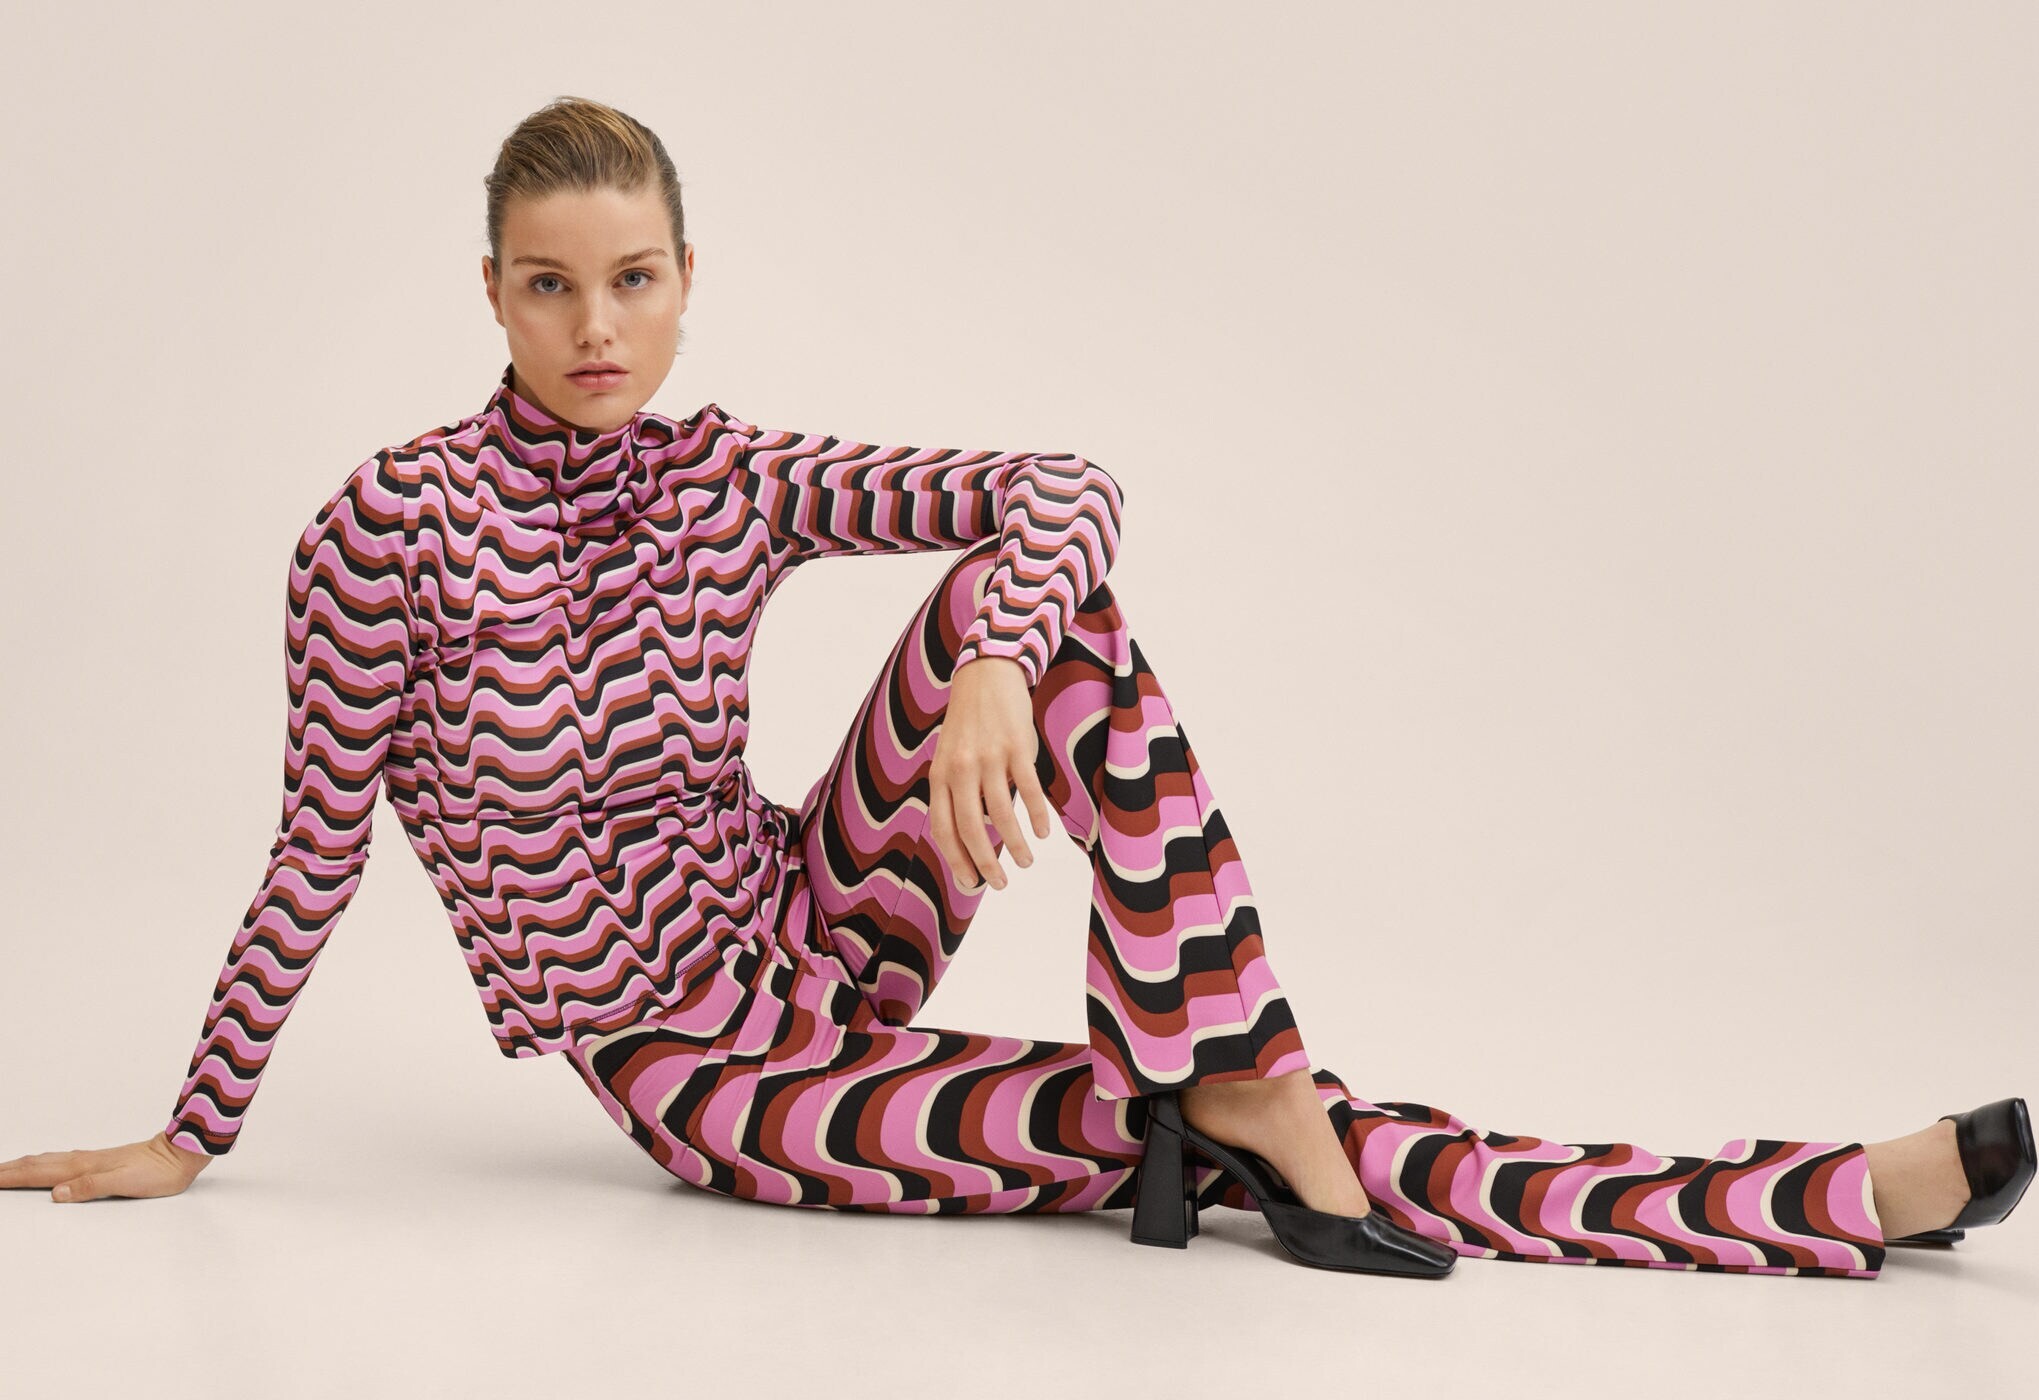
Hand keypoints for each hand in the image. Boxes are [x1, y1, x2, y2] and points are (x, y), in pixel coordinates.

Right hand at [0, 1132, 213, 1202]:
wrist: (181, 1154)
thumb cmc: (158, 1171)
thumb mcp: (125, 1183)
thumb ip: (90, 1186)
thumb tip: (56, 1193)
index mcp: (85, 1167)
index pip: (39, 1173)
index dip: (11, 1177)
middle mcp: (84, 1161)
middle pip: (39, 1164)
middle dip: (10, 1169)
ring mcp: (93, 1160)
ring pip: (50, 1161)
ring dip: (25, 1165)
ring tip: (8, 1168)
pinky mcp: (102, 1162)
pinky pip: (63, 1162)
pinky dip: (45, 1163)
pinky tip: (49, 1165)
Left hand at [929, 655, 1053, 891]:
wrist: (986, 676)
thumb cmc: (968, 725)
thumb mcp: (950, 758)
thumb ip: (957, 794)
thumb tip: (975, 839)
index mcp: (940, 775)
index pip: (943, 829)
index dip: (956, 860)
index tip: (970, 884)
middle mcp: (961, 769)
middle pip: (970, 828)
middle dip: (985, 863)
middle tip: (1000, 884)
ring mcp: (989, 757)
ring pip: (1001, 814)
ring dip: (1016, 845)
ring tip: (1026, 862)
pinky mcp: (1018, 747)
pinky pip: (1029, 790)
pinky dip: (1037, 816)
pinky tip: (1043, 833)